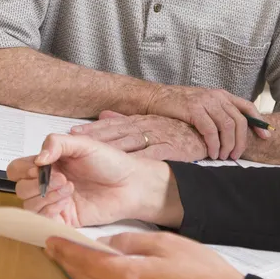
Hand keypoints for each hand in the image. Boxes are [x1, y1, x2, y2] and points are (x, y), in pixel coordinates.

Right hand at [8, 133, 178, 227]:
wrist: (132, 184)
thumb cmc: (110, 162)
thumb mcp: (83, 144)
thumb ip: (57, 143)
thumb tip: (38, 158)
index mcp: (50, 164)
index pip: (18, 168)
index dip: (23, 169)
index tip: (41, 166)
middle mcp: (48, 183)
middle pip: (20, 188)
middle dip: (37, 183)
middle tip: (62, 178)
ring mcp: (55, 202)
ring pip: (28, 205)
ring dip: (44, 197)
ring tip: (68, 189)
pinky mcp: (64, 219)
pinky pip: (42, 220)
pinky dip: (48, 211)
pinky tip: (65, 203)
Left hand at [46, 231, 243, 278]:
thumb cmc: (200, 270)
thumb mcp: (165, 243)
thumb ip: (132, 241)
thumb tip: (108, 242)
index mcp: (129, 275)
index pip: (86, 261)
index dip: (66, 250)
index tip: (51, 240)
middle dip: (67, 262)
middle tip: (53, 248)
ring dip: (79, 275)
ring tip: (69, 260)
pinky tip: (96, 275)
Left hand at [71, 111, 209, 161]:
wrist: (207, 131)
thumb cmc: (177, 129)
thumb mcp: (150, 120)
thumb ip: (126, 118)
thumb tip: (103, 113)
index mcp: (140, 121)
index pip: (112, 123)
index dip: (92, 129)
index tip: (72, 133)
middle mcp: (146, 126)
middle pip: (116, 131)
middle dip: (94, 136)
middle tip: (73, 140)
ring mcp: (159, 136)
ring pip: (130, 140)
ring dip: (110, 145)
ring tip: (92, 152)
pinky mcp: (172, 148)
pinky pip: (153, 153)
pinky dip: (140, 158)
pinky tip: (126, 164)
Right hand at [145, 85, 269, 159]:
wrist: (155, 97)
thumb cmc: (179, 105)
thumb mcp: (203, 104)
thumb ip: (218, 113)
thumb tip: (234, 133)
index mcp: (221, 95)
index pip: (247, 107)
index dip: (259, 122)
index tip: (266, 136)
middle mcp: (216, 96)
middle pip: (238, 120)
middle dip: (241, 141)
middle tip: (236, 155)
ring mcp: (205, 102)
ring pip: (227, 126)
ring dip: (228, 145)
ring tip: (224, 157)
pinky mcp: (193, 110)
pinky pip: (210, 131)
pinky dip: (214, 144)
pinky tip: (212, 153)